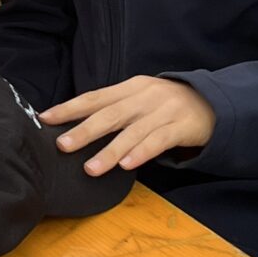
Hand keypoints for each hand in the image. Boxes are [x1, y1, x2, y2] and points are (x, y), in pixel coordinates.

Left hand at [44, 75, 214, 173]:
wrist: (211, 103)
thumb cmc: (165, 106)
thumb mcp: (138, 99)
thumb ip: (112, 109)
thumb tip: (74, 125)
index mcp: (130, 87)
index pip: (95, 97)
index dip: (70, 108)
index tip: (46, 119)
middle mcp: (145, 97)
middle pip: (111, 114)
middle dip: (85, 130)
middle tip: (63, 145)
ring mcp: (164, 111)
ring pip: (133, 132)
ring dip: (110, 151)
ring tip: (91, 168)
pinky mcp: (182, 127)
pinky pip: (159, 141)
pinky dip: (141, 153)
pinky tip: (126, 165)